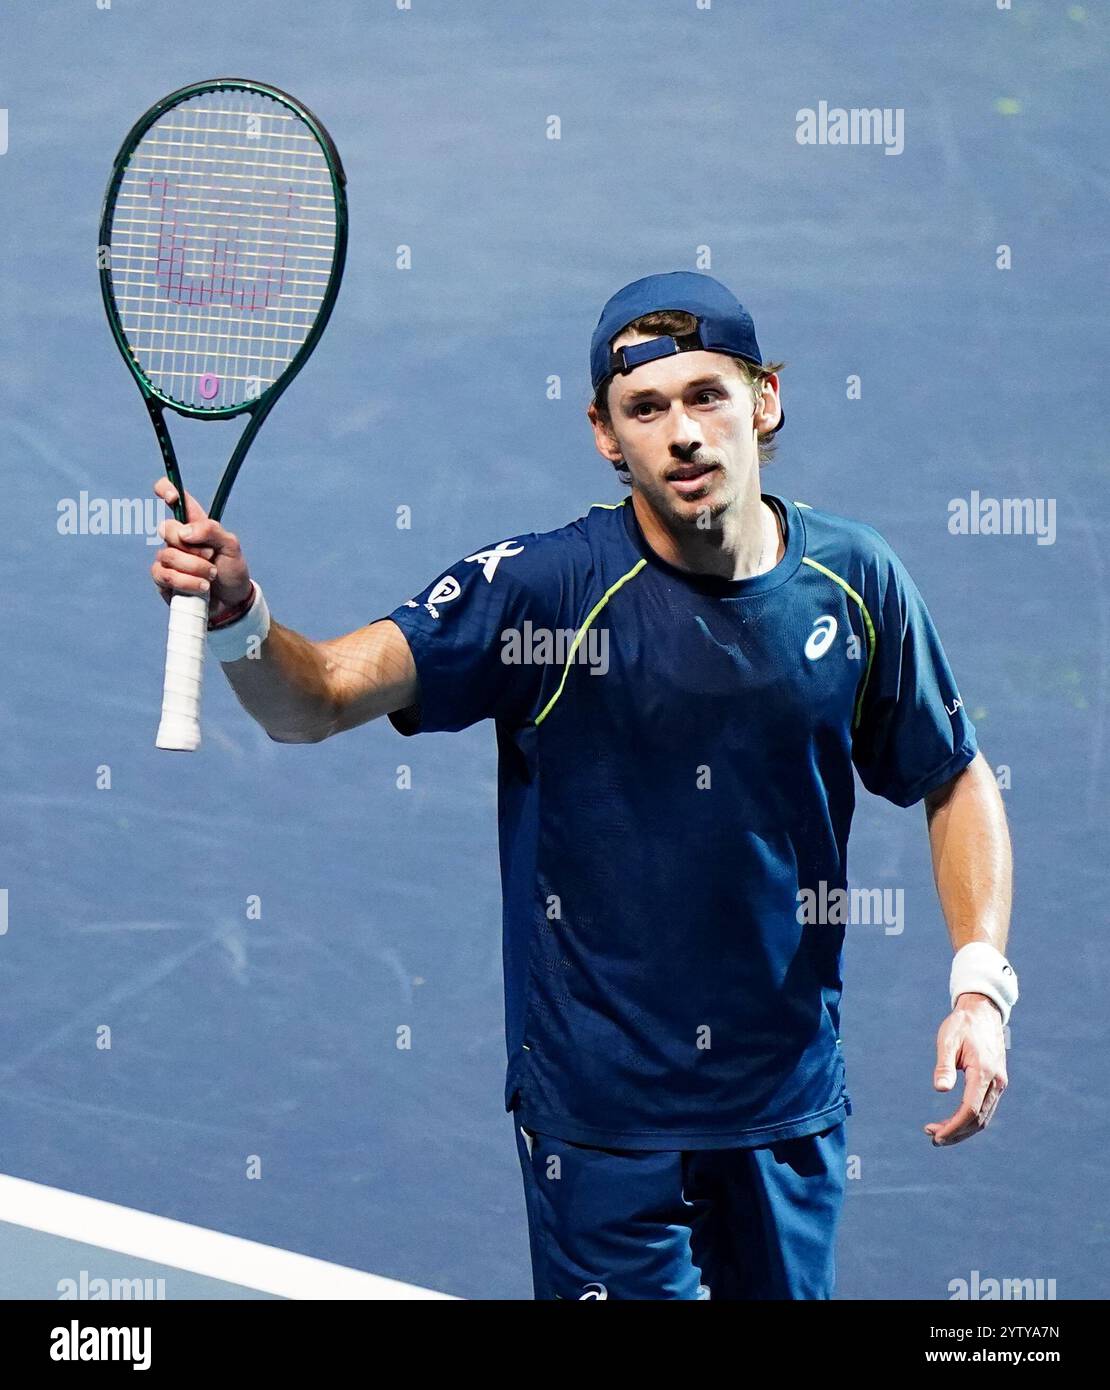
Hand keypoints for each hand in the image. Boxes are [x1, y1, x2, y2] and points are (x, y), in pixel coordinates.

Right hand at [150, 478, 252, 622]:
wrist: (232, 602)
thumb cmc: (232, 571)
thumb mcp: (232, 547)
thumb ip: (211, 530)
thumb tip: (184, 531)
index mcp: (194, 523)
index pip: (174, 497)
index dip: (167, 490)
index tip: (172, 497)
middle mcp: (178, 538)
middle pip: (166, 528)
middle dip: (192, 546)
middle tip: (210, 556)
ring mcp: (168, 558)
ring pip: (168, 555)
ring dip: (194, 568)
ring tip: (211, 576)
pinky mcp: (164, 579)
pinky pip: (165, 575)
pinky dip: (187, 582)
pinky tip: (202, 587)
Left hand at [925, 993, 1007, 1146]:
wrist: (982, 1012)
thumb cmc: (962, 1025)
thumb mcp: (947, 1040)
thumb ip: (944, 1065)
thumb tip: (940, 1089)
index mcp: (984, 1071)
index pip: (969, 1109)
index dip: (953, 1126)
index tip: (935, 1135)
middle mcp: (996, 1081)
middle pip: (978, 1119)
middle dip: (956, 1133)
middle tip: (933, 1138)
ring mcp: (999, 1083)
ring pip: (983, 1117)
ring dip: (963, 1129)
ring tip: (939, 1133)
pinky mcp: (996, 1083)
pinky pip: (985, 1109)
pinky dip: (969, 1119)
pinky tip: (952, 1121)